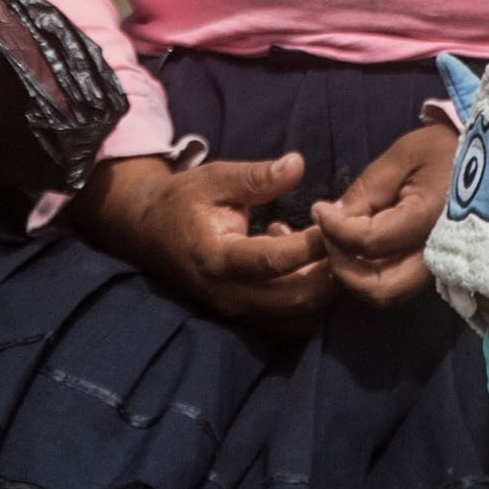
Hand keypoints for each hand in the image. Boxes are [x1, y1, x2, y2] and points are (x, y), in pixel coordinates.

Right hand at [85, 149, 331, 331]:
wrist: (149, 235)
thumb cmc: (183, 202)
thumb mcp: (214, 179)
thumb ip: (255, 177)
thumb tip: (297, 164)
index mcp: (217, 258)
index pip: (274, 261)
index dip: (310, 243)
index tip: (330, 220)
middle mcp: (229, 294)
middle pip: (295, 298)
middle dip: (328, 270)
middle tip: (339, 238)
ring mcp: (237, 313)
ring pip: (299, 317)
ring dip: (321, 288)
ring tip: (319, 250)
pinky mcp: (246, 320)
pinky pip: (291, 324)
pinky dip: (310, 301)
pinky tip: (302, 266)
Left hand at [304, 122, 454, 306]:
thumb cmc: (445, 150)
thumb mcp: (402, 156)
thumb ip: (366, 190)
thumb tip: (331, 219)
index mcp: (429, 219)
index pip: (368, 241)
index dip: (333, 229)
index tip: (319, 208)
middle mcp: (438, 255)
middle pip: (379, 289)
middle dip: (342, 267)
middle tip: (327, 237)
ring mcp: (440, 268)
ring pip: (387, 294)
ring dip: (355, 275)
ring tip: (341, 242)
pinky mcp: (436, 269)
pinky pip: (397, 284)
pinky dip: (371, 274)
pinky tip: (360, 247)